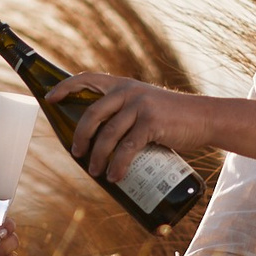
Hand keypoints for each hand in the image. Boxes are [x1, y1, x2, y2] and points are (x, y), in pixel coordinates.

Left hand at [45, 72, 208, 186]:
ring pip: (107, 135)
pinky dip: (118, 165)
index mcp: (124, 85)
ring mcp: (140, 106)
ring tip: (95, 172)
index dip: (65, 87)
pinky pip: (127, 148)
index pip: (87, 78)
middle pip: (92, 114)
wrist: (205, 118)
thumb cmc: (173, 117)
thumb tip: (103, 138)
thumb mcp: (146, 105)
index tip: (50, 98)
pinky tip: (115, 177)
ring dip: (98, 157)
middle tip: (76, 153)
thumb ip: (126, 113)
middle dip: (80, 136)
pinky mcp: (151, 123)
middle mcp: (129, 92)